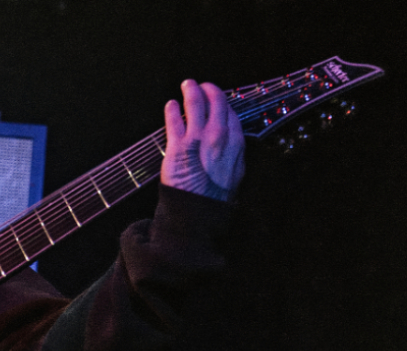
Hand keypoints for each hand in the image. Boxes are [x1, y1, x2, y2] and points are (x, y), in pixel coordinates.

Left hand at [161, 80, 245, 200]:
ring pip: (195, 105)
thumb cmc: (216, 195)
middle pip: (216, 102)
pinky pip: (174, 120)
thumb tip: (233, 143)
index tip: (216, 97)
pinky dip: (172, 109)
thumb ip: (235, 154)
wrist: (198, 210)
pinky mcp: (177, 146)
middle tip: (201, 85)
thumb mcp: (236, 173)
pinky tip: (170, 105)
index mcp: (235, 142)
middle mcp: (218, 135)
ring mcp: (198, 139)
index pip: (230, 112)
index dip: (222, 102)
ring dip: (191, 91)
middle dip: (208, 89)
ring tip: (187, 85)